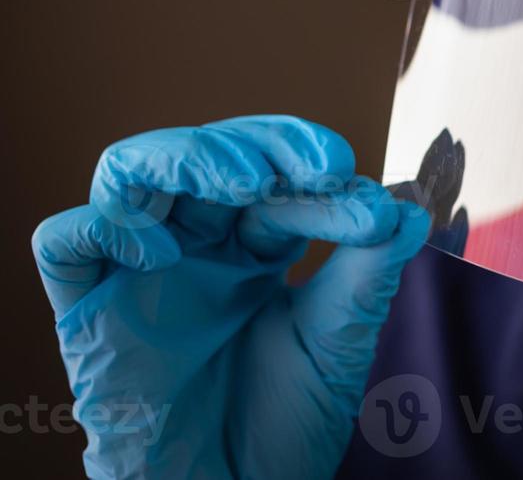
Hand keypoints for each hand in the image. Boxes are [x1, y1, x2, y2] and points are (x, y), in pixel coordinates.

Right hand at [31, 115, 429, 477]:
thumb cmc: (285, 423)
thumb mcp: (339, 341)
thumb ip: (368, 272)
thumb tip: (410, 208)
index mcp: (255, 246)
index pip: (277, 179)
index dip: (314, 170)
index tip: (359, 190)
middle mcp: (194, 248)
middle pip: (206, 155)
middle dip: (261, 146)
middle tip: (315, 166)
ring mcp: (139, 273)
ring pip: (132, 173)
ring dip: (188, 158)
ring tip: (247, 183)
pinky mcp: (87, 314)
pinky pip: (64, 243)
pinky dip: (103, 224)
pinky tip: (163, 249)